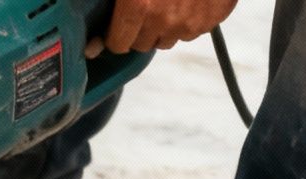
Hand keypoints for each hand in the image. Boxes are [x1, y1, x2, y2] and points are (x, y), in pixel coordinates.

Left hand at [86, 0, 236, 56]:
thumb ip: (115, 6)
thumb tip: (92, 47)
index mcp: (138, 7)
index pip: (118, 44)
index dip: (116, 35)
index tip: (118, 26)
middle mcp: (163, 21)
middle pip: (143, 44)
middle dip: (140, 31)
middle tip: (147, 8)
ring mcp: (190, 22)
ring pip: (169, 39)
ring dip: (165, 27)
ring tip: (169, 3)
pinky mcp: (213, 19)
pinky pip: (193, 31)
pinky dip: (189, 20)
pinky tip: (189, 1)